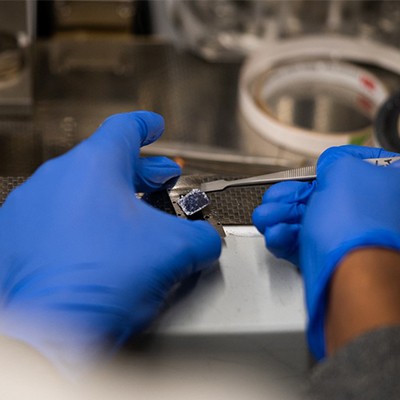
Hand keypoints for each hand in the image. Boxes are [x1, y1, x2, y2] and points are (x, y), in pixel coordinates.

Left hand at [0, 112, 221, 375]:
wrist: (42, 335)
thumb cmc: (98, 282)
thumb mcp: (174, 251)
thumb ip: (202, 237)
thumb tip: (207, 240)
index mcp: (92, 167)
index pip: (123, 129)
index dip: (145, 126)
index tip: (154, 126)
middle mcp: (54, 181)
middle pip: (104, 161)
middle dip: (139, 171)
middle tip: (159, 181)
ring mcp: (29, 211)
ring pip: (79, 192)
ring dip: (110, 200)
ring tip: (132, 220)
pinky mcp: (15, 242)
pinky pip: (57, 221)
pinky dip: (83, 226)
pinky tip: (99, 251)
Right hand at [253, 145, 399, 358]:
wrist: (349, 277)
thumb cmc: (355, 225)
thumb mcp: (344, 170)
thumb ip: (334, 159)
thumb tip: (329, 164)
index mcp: (385, 185)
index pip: (352, 168)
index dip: (326, 168)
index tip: (312, 173)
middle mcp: (367, 210)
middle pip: (318, 195)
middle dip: (288, 197)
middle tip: (275, 200)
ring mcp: (346, 235)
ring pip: (304, 218)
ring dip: (279, 216)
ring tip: (267, 218)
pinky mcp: (326, 255)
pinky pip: (300, 241)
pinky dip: (283, 237)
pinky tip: (276, 234)